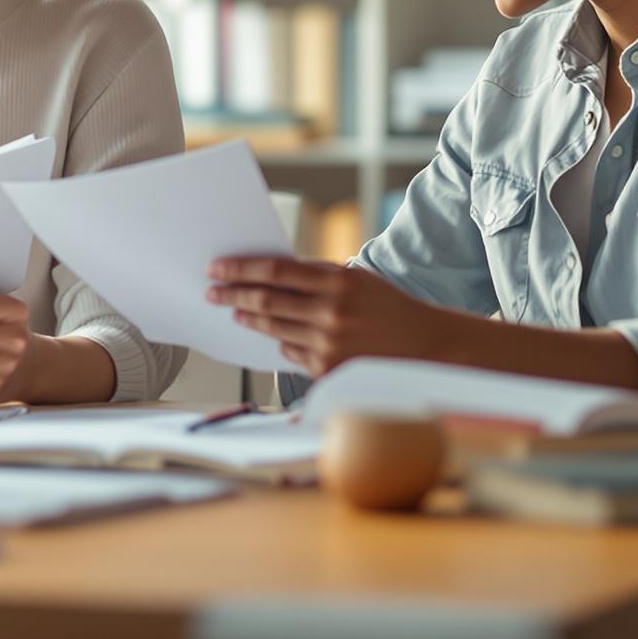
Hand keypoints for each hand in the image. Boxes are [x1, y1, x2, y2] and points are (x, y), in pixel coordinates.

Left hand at [206, 256, 444, 376]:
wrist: (426, 345)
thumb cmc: (387, 307)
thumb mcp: (354, 279)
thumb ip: (314, 275)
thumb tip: (266, 274)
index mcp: (337, 281)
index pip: (274, 271)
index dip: (239, 269)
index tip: (216, 268)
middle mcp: (331, 313)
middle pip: (265, 301)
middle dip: (232, 295)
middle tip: (212, 292)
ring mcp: (328, 344)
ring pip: (273, 329)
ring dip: (249, 319)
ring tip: (235, 312)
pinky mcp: (328, 370)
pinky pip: (291, 352)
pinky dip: (281, 341)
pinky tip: (276, 335)